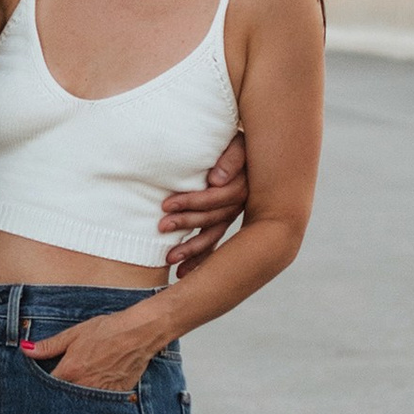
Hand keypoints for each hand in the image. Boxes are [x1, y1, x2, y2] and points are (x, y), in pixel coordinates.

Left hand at [22, 311, 163, 397]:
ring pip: (81, 402)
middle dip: (58, 395)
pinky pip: (100, 403)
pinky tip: (95, 389)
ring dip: (76, 398)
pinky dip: (95, 399)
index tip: (40, 383)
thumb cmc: (107, 330)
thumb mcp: (75, 334)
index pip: (47, 386)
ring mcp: (100, 393)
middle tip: (59, 387)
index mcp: (70, 371)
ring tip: (79, 388)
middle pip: (63, 397)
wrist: (138, 333)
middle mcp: (83, 385)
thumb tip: (25, 349)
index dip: (42, 384)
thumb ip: (49, 345)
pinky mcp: (115, 395)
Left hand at [157, 127, 248, 273]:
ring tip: (170, 260)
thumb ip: (231, 158)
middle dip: (186, 223)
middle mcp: (240, 203)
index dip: (192, 202)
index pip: (216, 198)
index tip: (166, 205)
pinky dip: (201, 257)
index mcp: (244, 184)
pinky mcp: (225, 219)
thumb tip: (216, 180)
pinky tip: (185, 272)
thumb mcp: (239, 142)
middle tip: (160, 227)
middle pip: (213, 218)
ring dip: (192, 248)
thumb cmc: (239, 141)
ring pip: (214, 235)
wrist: (253, 146)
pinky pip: (215, 242)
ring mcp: (233, 213)